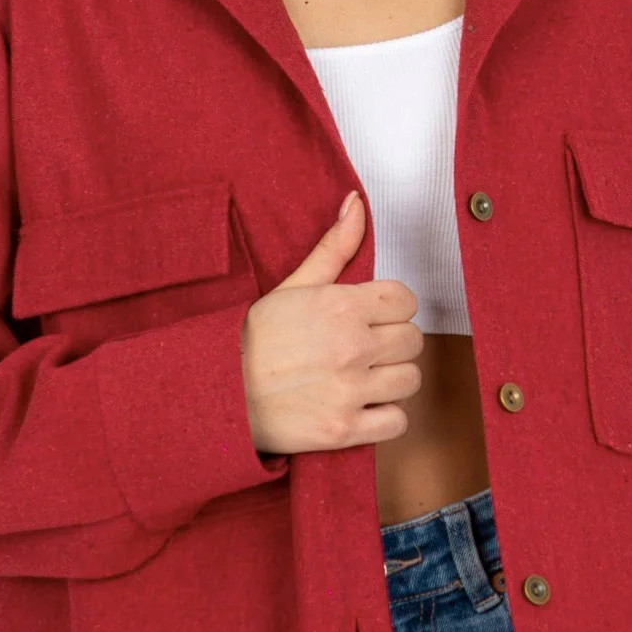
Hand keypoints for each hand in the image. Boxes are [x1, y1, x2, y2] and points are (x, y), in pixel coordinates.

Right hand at [240, 191, 422, 453]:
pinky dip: (385, 418)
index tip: (374, 319)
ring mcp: (350, 390)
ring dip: (393, 380)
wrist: (218, 392)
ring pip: (410, 380)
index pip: (406, 301)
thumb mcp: (292, 286)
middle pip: (413, 341)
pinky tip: (364, 407)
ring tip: (366, 378)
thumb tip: (356, 202)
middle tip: (367, 349)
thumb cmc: (254, 339)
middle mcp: (352, 347)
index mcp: (343, 306)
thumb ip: (334, 247)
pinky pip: (397, 422)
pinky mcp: (344, 429)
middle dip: (393, 343)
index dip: (392, 309)